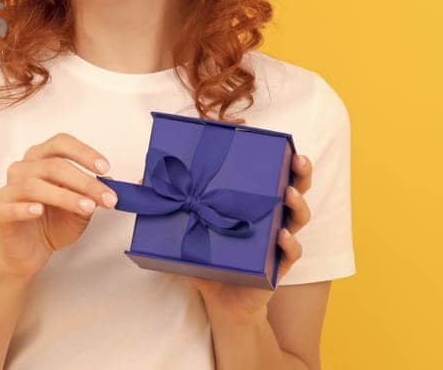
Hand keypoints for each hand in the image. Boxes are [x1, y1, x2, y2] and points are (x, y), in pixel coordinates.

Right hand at [0, 133, 117, 280]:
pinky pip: (9, 207)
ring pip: (33, 185)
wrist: (30, 252)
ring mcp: (8, 191)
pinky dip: (25, 208)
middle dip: (84, 181)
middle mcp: (22, 170)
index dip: (83, 152)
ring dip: (64, 196)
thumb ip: (91, 194)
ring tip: (86, 207)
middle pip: (52, 165)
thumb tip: (109, 181)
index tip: (104, 168)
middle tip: (105, 197)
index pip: (60, 144)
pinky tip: (39, 211)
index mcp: (40, 160)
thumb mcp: (80, 208)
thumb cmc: (51, 225)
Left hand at [186, 153, 314, 323]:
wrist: (220, 300)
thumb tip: (142, 180)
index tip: (281, 142)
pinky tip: (282, 235)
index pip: (272, 175)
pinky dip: (290, 244)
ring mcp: (278, 242)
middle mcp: (272, 218)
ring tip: (288, 194)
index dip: (281, 157)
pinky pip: (291, 254)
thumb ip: (169, 204)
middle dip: (299, 173)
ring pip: (299, 219)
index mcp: (254, 203)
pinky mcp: (277, 267)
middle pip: (294, 190)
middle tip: (298, 160)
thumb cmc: (207, 257)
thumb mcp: (188, 227)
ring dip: (298, 204)